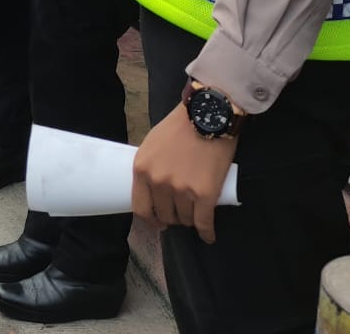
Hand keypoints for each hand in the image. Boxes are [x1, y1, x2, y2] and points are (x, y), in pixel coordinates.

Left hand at [131, 106, 237, 243]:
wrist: (208, 114)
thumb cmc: (180, 127)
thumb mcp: (151, 144)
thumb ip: (149, 167)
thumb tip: (151, 189)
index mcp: (142, 169)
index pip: (141, 208)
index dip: (151, 219)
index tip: (158, 222)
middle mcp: (159, 182)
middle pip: (165, 215)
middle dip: (173, 217)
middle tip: (182, 212)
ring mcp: (181, 190)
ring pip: (185, 219)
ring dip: (190, 220)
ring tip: (196, 213)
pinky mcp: (205, 194)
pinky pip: (204, 223)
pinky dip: (207, 232)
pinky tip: (208, 235)